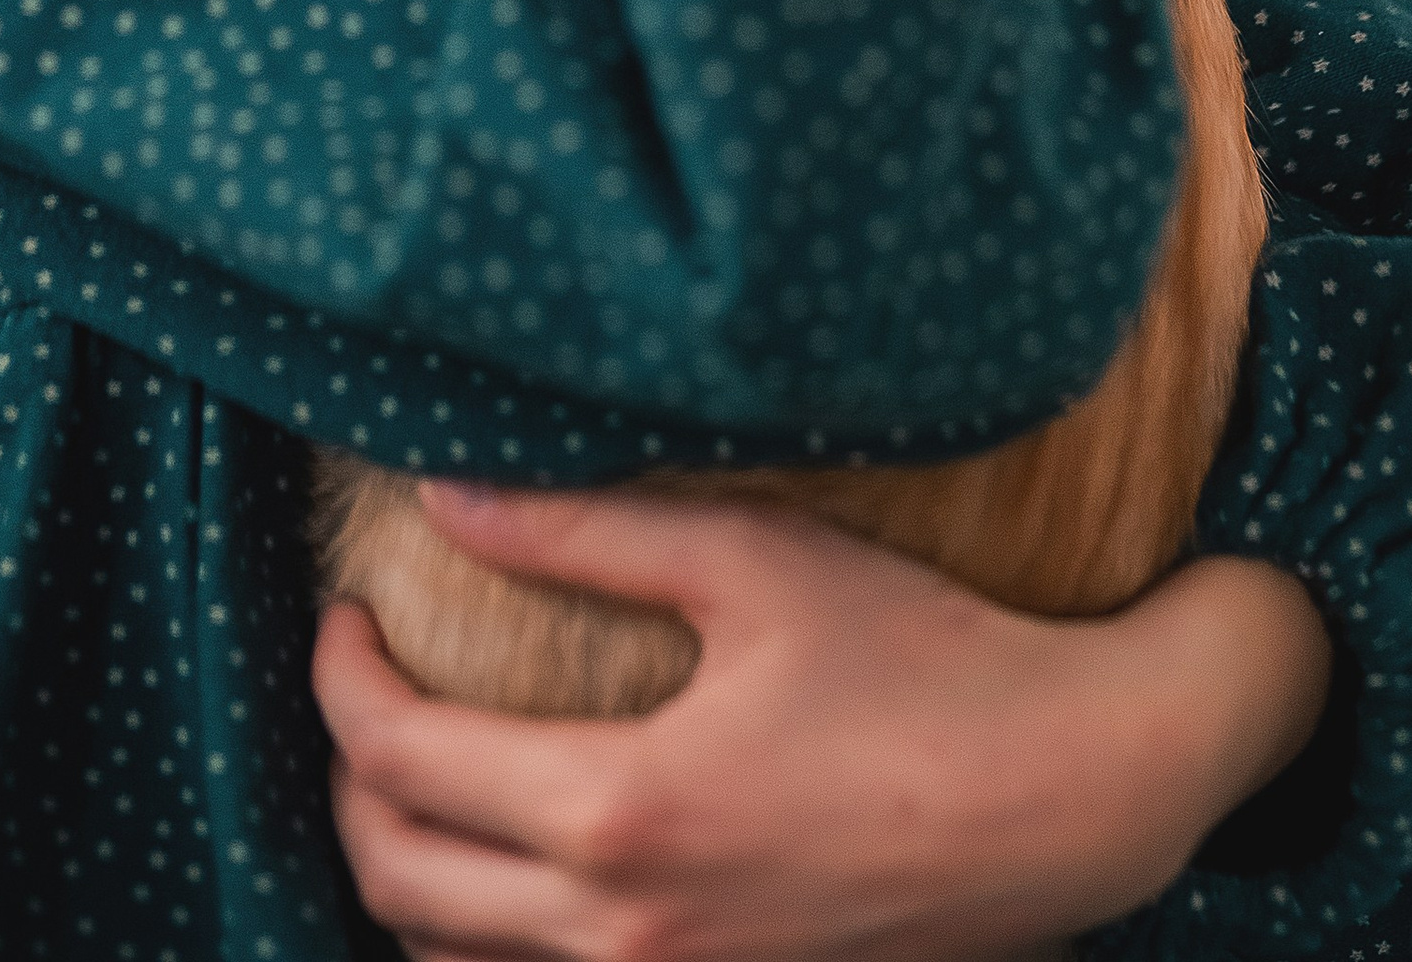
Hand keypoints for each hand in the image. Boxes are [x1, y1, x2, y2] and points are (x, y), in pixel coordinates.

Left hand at [316, 482, 1332, 961]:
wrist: (1071, 799)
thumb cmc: (922, 660)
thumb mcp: (754, 562)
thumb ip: (584, 531)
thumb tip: (443, 495)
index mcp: (621, 813)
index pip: (395, 761)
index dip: (340, 679)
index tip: (345, 613)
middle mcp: (625, 937)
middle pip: (393, 879)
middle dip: (349, 778)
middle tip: (369, 688)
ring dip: (405, 872)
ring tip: (425, 774)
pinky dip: (485, 941)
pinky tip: (510, 866)